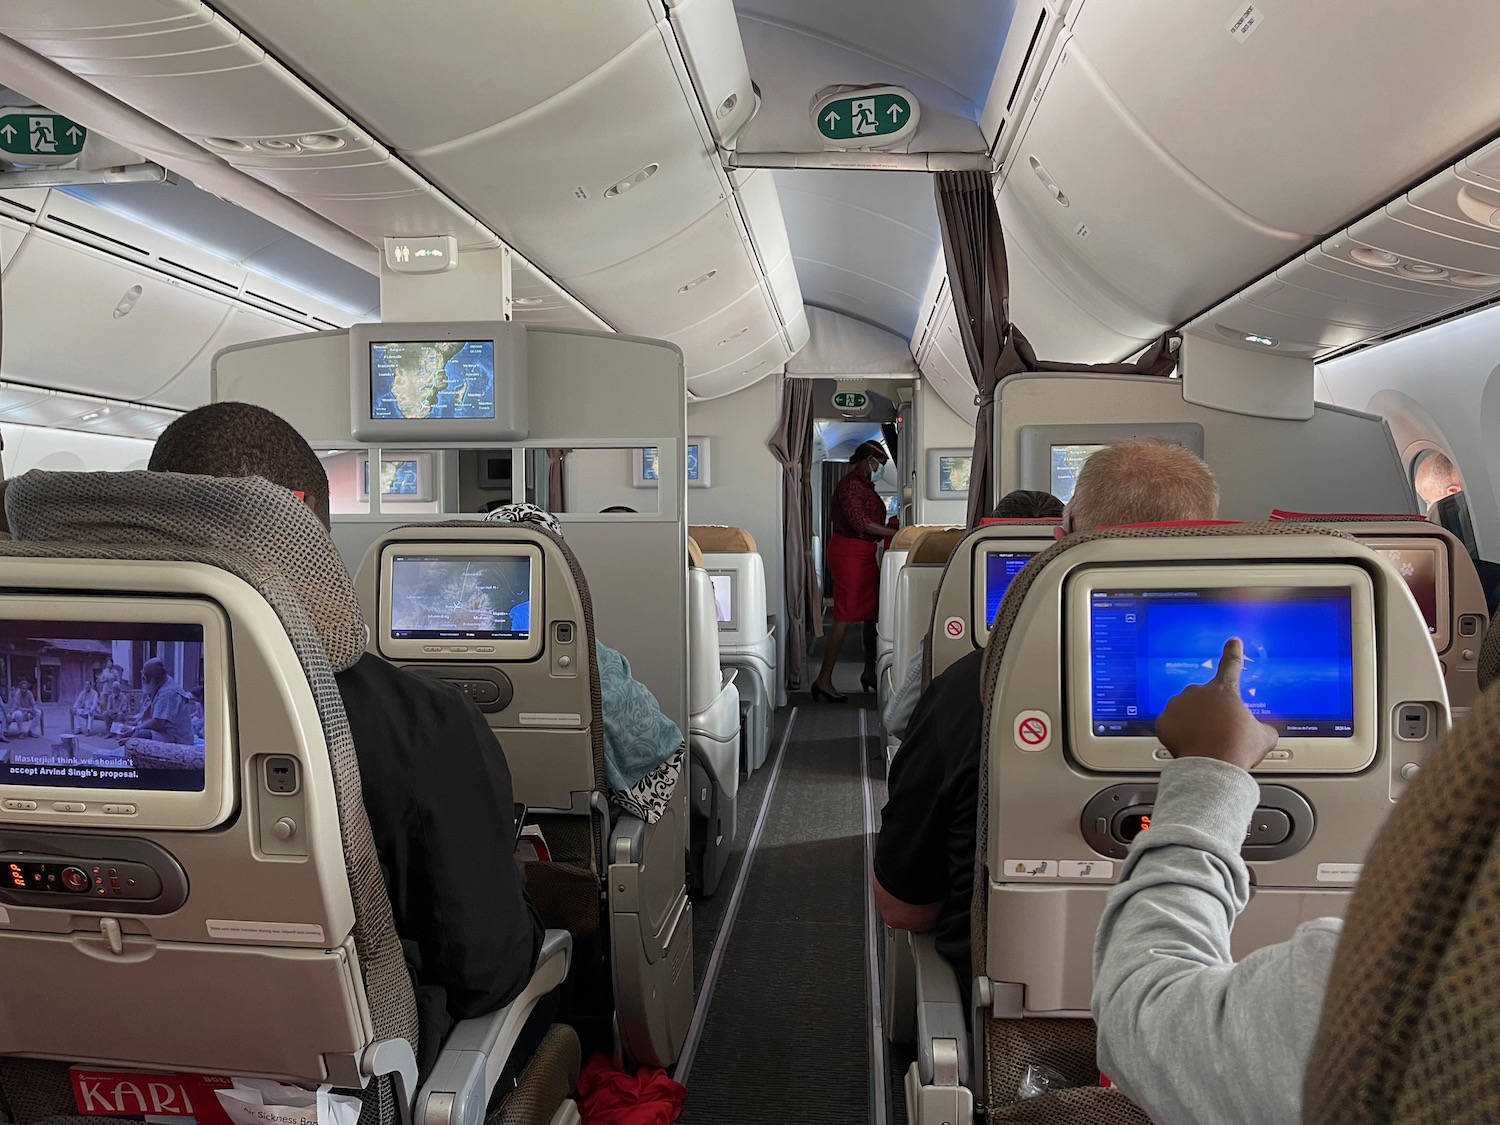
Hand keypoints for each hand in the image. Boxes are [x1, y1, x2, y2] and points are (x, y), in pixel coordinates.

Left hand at [1155, 638, 1277, 771]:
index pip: (1231, 665)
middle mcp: (1198, 692)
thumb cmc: (1237, 749)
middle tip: (1217, 732)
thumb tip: (1262, 731)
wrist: (1212, 767)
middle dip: (1209, 712)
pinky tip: (1188, 744)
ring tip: (1204, 741)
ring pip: (1185, 710)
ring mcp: (1178, 704)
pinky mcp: (1163, 720)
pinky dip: (1178, 733)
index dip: (1233, 653)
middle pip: (1204, 698)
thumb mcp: (1263, 737)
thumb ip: (1262, 726)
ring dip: (1193, 721)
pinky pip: (1170, 724)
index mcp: (1224, 690)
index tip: (1233, 642)